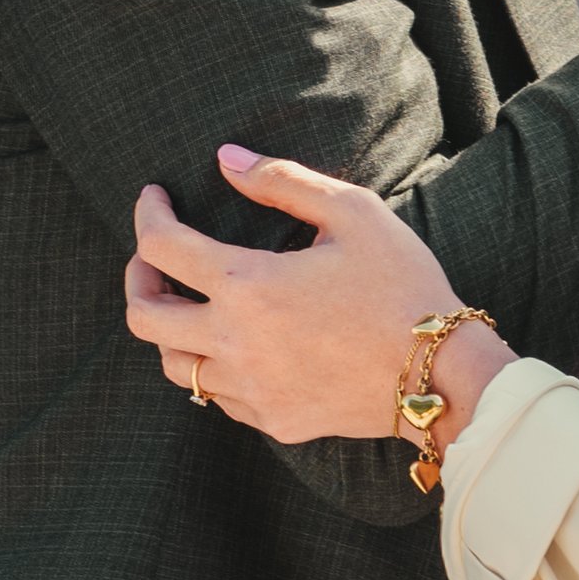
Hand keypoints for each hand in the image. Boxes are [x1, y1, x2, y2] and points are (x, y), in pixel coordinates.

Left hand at [125, 148, 518, 447]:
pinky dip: (212, 368)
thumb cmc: (402, 283)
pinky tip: (235, 346)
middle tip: (151, 259)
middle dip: (137, 279)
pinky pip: (218, 397)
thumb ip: (282, 180)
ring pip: (174, 366)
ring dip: (169, 330)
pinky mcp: (273, 420)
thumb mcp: (353, 213)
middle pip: (143, 316)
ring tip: (188, 305)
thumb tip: (226, 159)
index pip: (161, 246)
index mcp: (247, 285)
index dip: (148, 214)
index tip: (154, 198)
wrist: (441, 374)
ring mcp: (251, 389)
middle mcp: (234, 343)